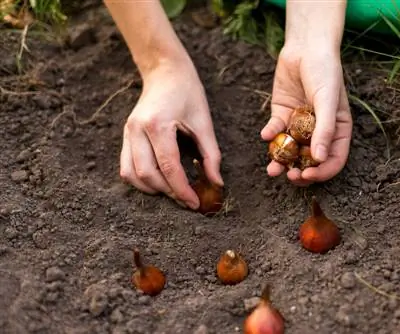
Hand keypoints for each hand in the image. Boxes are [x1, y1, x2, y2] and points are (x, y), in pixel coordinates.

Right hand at [119, 59, 223, 208]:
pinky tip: (160, 181)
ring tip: (174, 192)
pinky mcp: (126, 135)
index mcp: (157, 124)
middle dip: (168, 192)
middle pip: (147, 174)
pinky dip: (141, 180)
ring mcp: (128, 133)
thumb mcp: (204, 122)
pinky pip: (126, 167)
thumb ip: (211, 155)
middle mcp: (137, 130)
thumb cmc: (188, 93)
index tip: (195, 203)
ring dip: (152, 189)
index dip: (182, 189)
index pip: (168, 167)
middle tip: (187, 199)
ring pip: (131, 175)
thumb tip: (217, 184)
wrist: (165, 71)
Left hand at [261, 46, 352, 186]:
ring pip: (290, 150)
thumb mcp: (328, 101)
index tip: (308, 176)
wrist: (306, 47)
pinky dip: (270, 135)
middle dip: (299, 171)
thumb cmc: (325, 72)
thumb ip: (325, 130)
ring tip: (272, 169)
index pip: (333, 160)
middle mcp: (319, 131)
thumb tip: (320, 159)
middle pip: (310, 160)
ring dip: (281, 161)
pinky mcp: (282, 115)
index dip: (322, 172)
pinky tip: (266, 134)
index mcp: (337, 131)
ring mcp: (299, 125)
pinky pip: (276, 131)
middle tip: (289, 176)